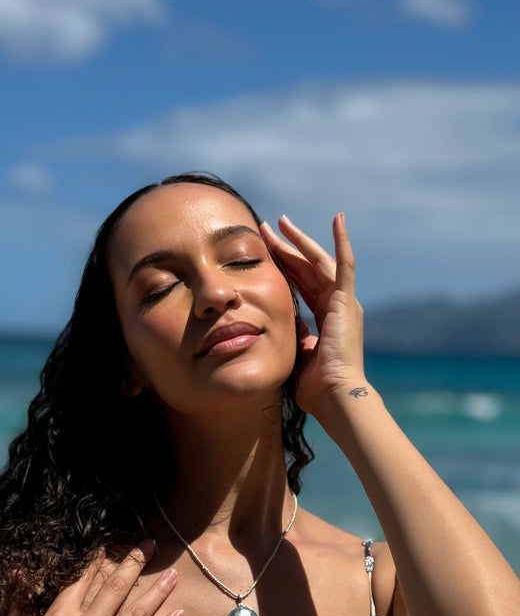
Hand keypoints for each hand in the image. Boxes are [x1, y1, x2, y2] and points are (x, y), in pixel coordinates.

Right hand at [0, 546, 182, 615]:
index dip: (97, 560)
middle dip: (135, 562)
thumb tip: (16, 574)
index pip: (82, 580)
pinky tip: (179, 614)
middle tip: (151, 545)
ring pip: (138, 611)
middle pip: (116, 586)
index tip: (110, 545)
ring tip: (174, 573)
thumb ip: (16, 607)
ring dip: (159, 590)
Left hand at [260, 213, 364, 417]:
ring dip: (301, 241)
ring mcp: (344, 303)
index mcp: (327, 319)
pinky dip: (342, 242)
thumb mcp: (299, 355)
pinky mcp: (347, 302)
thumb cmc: (318, 387)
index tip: (267, 252)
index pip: (303, 285)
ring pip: (320, 262)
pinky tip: (338, 220)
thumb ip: (295, 337)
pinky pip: (345, 265)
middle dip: (288, 248)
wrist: (335, 396)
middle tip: (268, 228)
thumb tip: (283, 327)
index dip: (286, 268)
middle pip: (308, 269)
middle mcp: (338, 307)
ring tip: (282, 222)